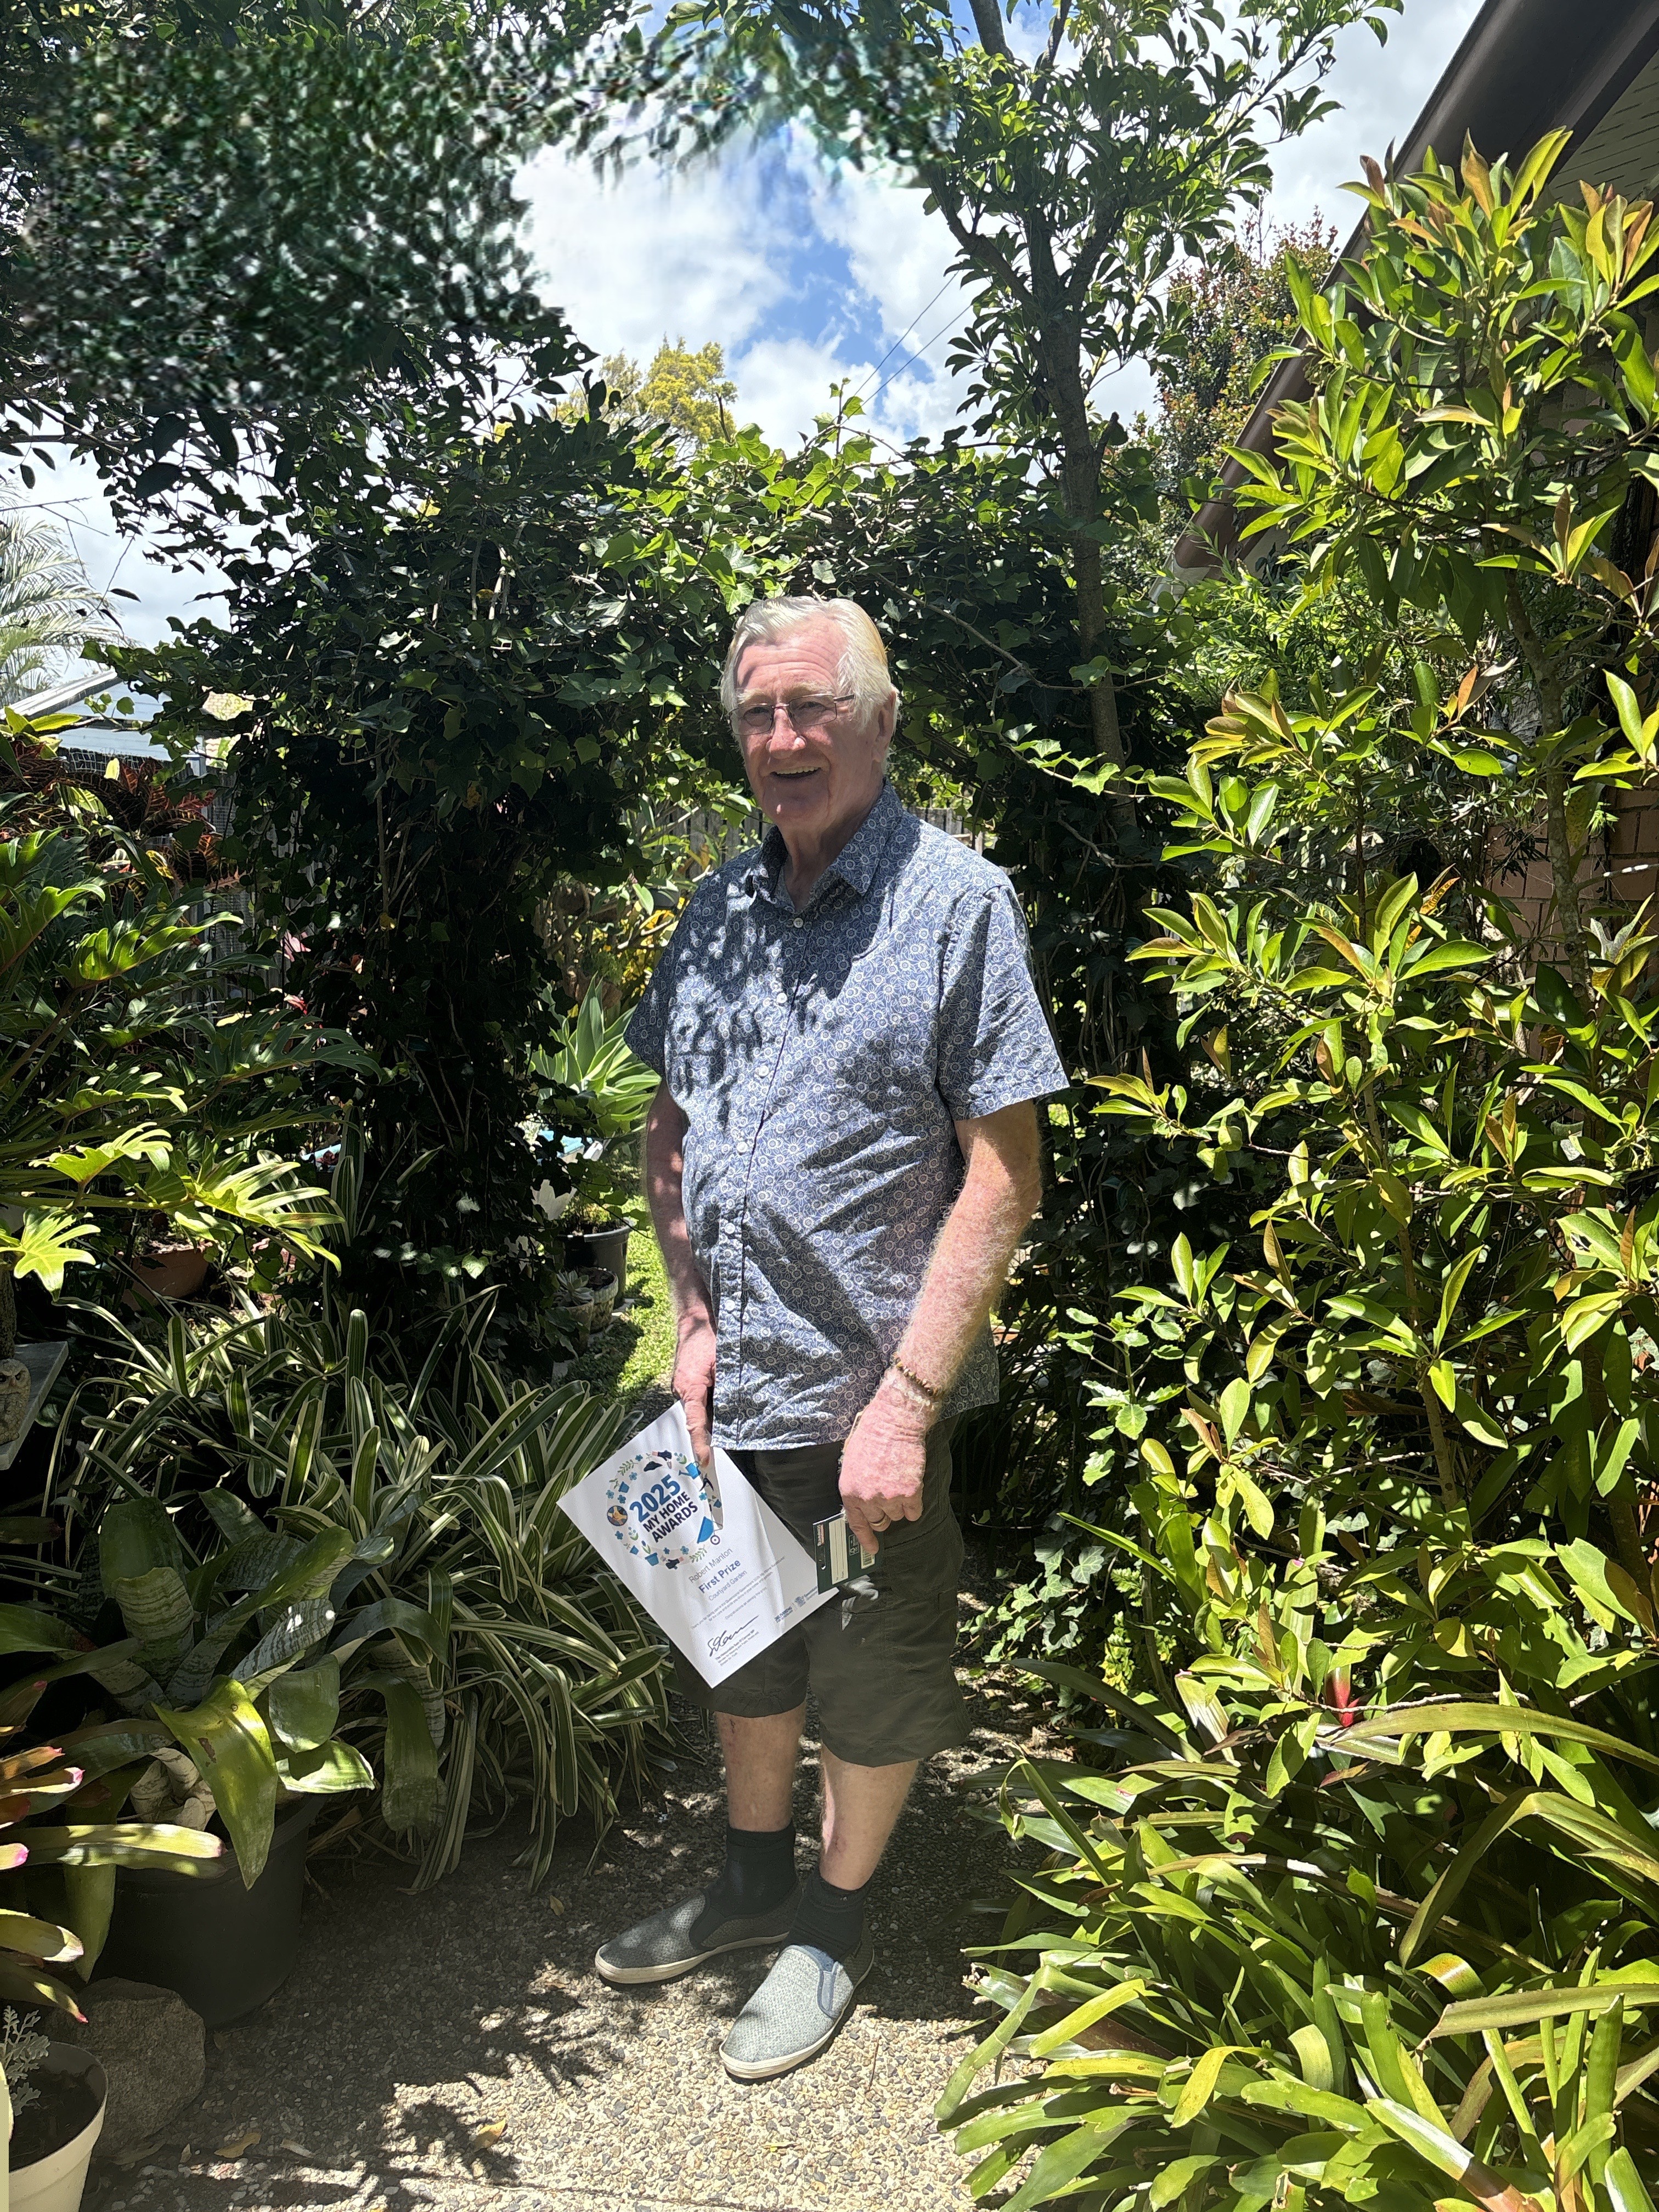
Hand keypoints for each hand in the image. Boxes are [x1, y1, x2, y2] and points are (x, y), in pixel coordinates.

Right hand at [673, 1310, 716, 1471]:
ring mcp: (685, 1388)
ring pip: (700, 1413)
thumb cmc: (709, 1338)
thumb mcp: (722, 1362)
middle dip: (709, 1438)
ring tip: (725, 1440)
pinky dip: (711, 1411)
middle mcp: (683, 1391)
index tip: (705, 1462)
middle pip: (698, 1421)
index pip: (695, 1423)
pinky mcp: (690, 1384)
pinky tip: (724, 1415)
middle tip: (720, 1457)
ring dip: (712, 1423)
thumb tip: (740, 1406)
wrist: (696, 1319)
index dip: (701, 1444)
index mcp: (690, 1388)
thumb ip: (728, 1386)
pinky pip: (700, 1403)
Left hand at [839, 1380, 928, 1553]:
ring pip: (898, 1517)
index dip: (865, 1539)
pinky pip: (915, 1511)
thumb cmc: (872, 1436)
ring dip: (900, 1506)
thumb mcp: (851, 1463)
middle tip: (888, 1497)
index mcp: (849, 1491)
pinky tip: (911, 1486)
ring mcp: (889, 1497)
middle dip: (884, 1514)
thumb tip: (863, 1507)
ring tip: (899, 1482)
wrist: (894, 1421)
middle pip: (879, 1522)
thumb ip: (855, 1488)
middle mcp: (867, 1498)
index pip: (856, 1524)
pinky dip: (915, 1504)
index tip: (872, 1549)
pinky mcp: (910, 1493)